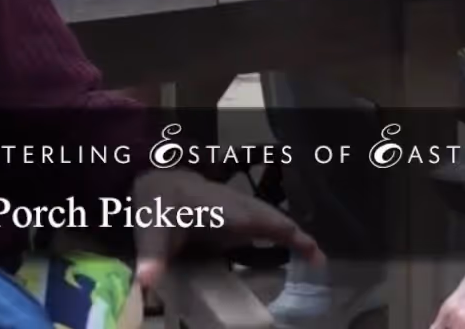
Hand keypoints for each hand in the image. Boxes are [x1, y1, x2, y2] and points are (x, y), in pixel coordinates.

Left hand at [129, 169, 321, 290]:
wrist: (155, 180)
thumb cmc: (158, 201)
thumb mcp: (152, 227)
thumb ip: (152, 254)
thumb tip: (147, 282)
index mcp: (224, 209)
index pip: (263, 220)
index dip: (288, 235)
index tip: (312, 253)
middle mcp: (239, 208)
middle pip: (275, 220)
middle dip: (298, 239)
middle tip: (318, 262)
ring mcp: (239, 212)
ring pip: (272, 221)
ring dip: (292, 238)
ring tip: (313, 260)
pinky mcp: (235, 221)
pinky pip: (264, 226)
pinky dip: (279, 237)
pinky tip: (289, 253)